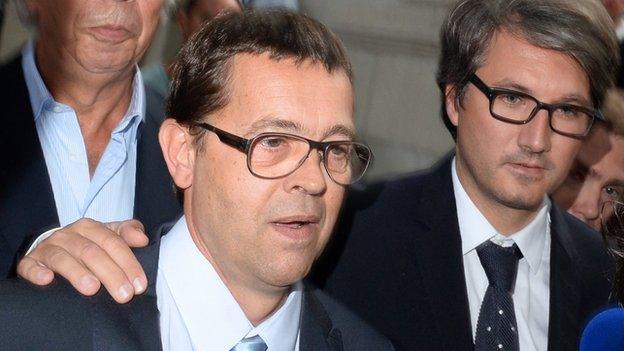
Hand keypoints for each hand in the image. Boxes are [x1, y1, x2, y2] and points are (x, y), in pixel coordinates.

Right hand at [17, 218, 148, 302]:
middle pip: (92, 252)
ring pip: (63, 259)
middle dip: (111, 274)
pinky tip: (47, 280)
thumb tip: (142, 239)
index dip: (128, 263)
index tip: (139, 285)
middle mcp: (68, 235)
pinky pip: (30, 266)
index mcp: (90, 227)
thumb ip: (128, 233)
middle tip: (124, 295)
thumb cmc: (88, 245)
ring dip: (77, 273)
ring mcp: (48, 248)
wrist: (51, 249)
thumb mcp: (109, 236)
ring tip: (92, 289)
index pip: (113, 243)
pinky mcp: (30, 262)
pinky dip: (38, 272)